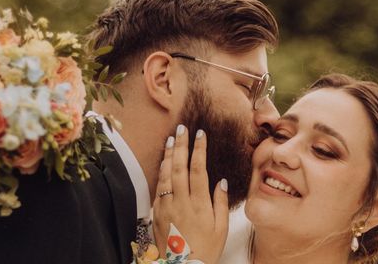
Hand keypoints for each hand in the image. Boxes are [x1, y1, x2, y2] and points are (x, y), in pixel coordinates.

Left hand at [152, 125, 228, 263]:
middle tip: (182, 128)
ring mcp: (166, 206)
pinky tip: (164, 161)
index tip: (201, 134)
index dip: (199, 150)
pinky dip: (161, 171)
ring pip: (166, 174)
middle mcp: (181, 202)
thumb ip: (220, 203)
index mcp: (199, 205)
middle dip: (182, 145)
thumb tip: (220, 181)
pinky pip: (158, 186)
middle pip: (180, 167)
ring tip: (172, 139)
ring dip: (169, 155)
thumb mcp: (220, 229)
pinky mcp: (156, 211)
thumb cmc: (204, 249)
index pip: (198, 170)